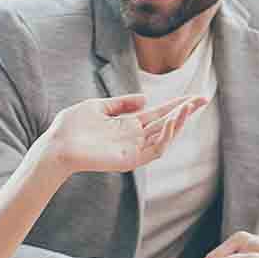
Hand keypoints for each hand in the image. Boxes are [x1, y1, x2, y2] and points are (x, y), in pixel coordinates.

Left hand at [36, 94, 206, 173]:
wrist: (56, 144)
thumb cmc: (71, 127)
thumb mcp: (98, 107)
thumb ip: (121, 104)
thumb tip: (145, 98)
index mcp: (129, 124)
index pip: (160, 114)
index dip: (178, 105)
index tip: (196, 96)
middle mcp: (134, 137)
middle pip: (167, 124)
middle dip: (185, 112)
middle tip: (202, 99)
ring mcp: (133, 150)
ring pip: (165, 137)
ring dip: (178, 123)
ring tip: (188, 107)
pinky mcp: (129, 160)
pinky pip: (154, 151)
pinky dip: (164, 138)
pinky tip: (170, 124)